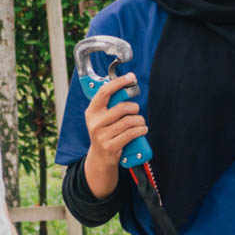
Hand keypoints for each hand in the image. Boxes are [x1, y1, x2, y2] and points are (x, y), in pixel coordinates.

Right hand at [83, 73, 146, 197]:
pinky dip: (141, 130)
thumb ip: (110, 103)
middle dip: (134, 108)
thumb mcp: (102, 117)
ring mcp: (102, 135)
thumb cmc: (105, 132)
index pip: (105, 91)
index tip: (131, 77)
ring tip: (140, 123)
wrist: (100, 157)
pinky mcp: (110, 146)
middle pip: (122, 107)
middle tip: (136, 111)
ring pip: (129, 121)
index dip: (119, 82)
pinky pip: (132, 133)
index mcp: (92, 111)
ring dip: (140, 121)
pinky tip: (142, 130)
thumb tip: (127, 85)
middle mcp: (95, 122)